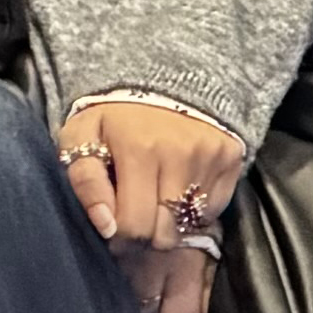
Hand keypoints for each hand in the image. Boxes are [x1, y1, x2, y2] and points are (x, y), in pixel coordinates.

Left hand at [57, 98, 243, 312]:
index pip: (132, 226)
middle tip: (132, 220)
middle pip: (163, 233)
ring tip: (154, 204)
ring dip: (169, 225)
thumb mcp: (81, 137)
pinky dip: (193, 210)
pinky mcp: (232, 158)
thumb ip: (85, 182)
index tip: (112, 228)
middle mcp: (181, 154)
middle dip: (143, 237)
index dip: (118, 237)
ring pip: (188, 225)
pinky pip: (213, 209)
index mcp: (138, 150)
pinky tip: (177, 190)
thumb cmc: (114, 115)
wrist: (168, 74)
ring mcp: (211, 156)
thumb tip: (105, 225)